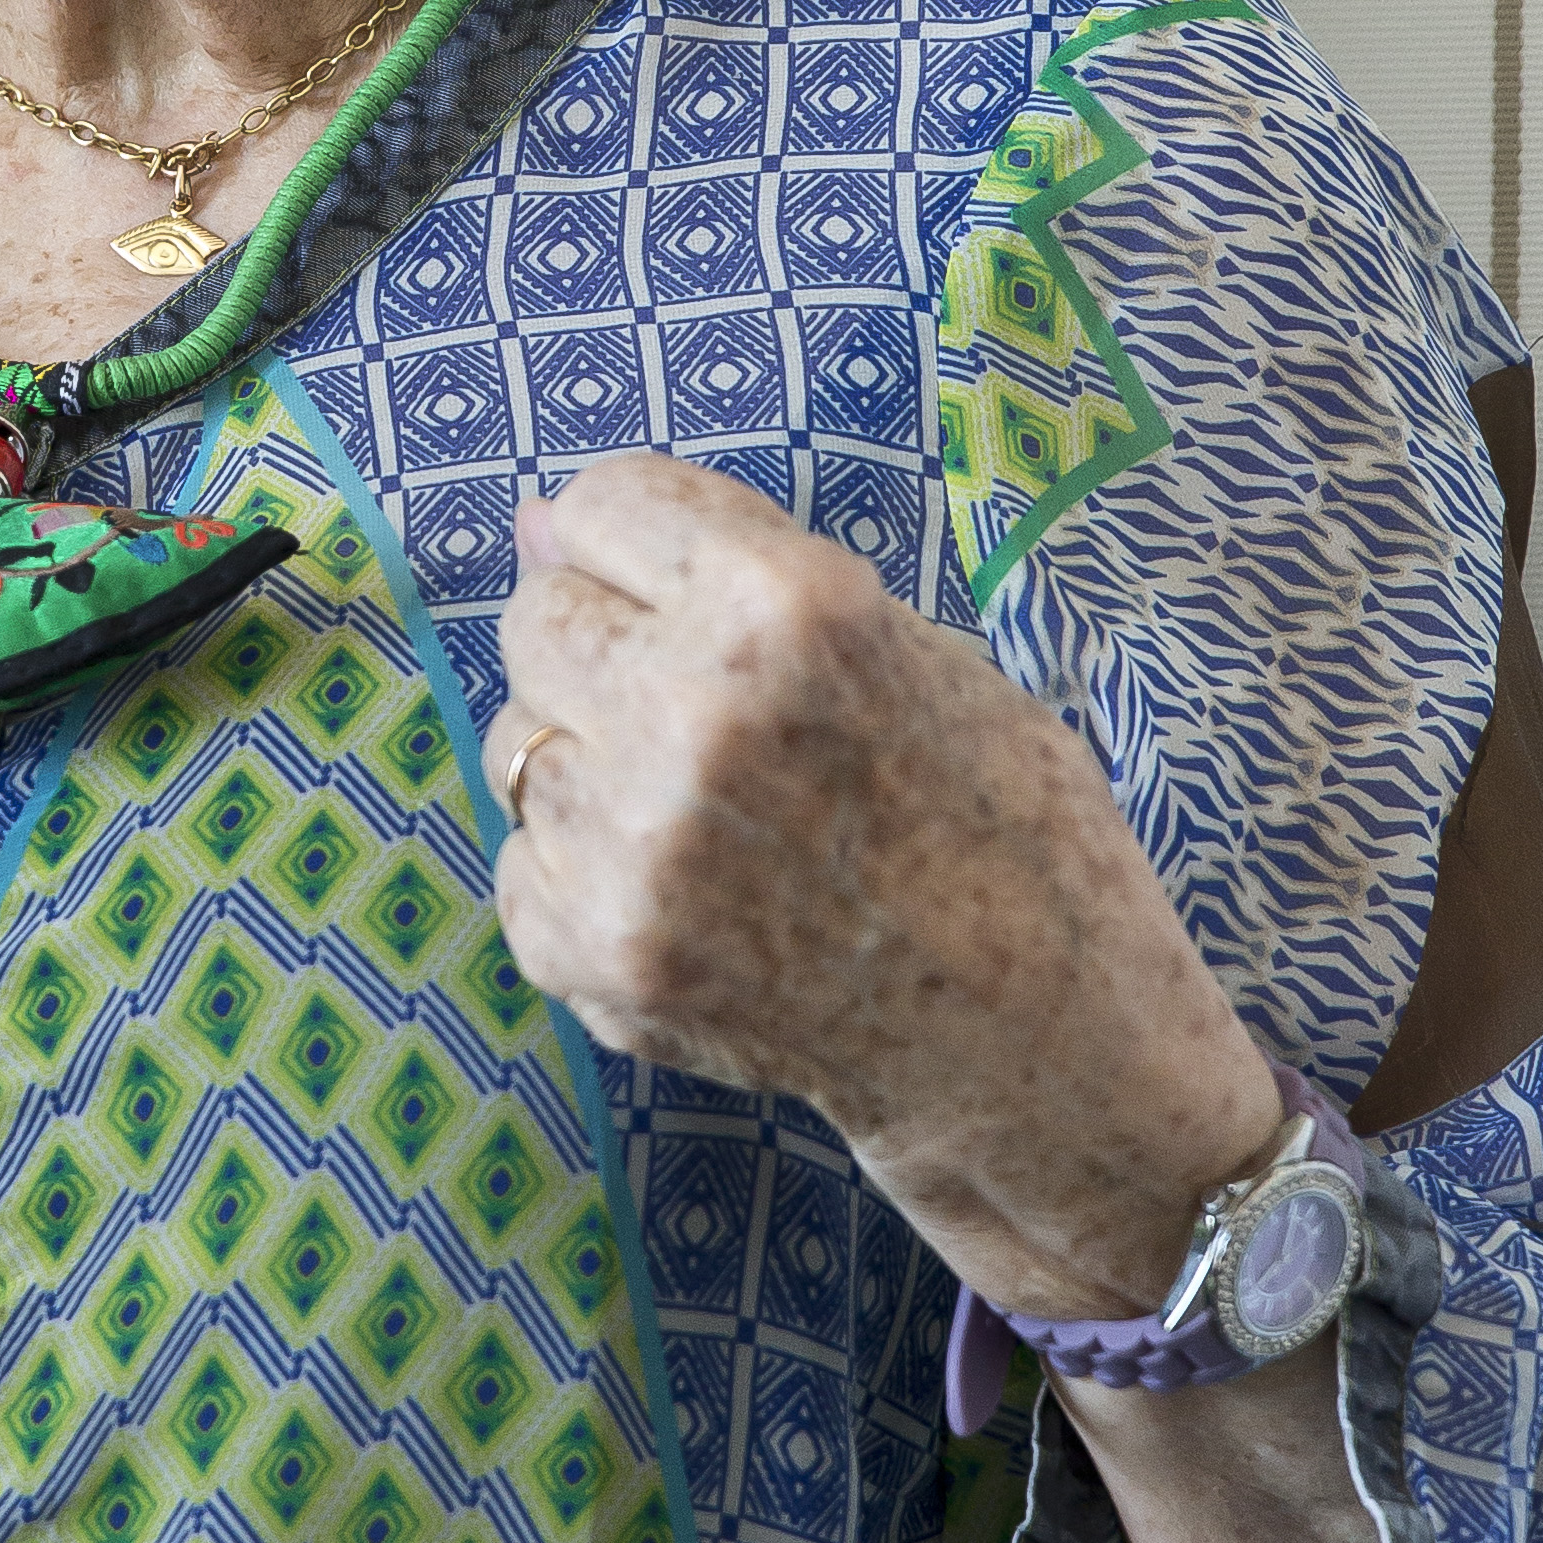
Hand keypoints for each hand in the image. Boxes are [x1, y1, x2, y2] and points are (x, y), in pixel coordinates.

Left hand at [487, 456, 1278, 1320]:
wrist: (1028, 1040)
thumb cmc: (992, 822)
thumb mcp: (907, 647)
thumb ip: (722, 572)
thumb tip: (537, 521)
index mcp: (785, 608)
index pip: (606, 501)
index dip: (643, 547)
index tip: (680, 593)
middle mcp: (692, 713)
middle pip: (541, 616)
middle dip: (607, 647)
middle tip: (701, 714)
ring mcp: (632, 844)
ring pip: (514, 741)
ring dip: (588, 762)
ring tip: (705, 813)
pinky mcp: (596, 951)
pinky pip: (519, 859)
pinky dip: (584, 873)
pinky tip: (690, 895)